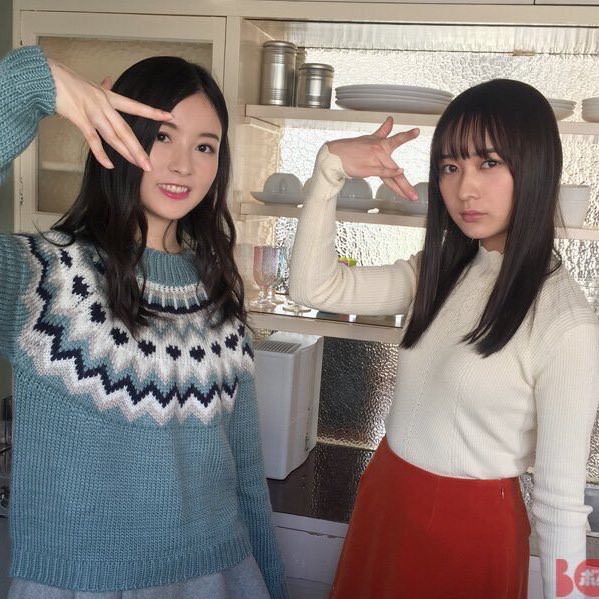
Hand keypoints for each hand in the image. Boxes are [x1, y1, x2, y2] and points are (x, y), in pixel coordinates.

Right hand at [47, 58, 172, 170]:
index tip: (169, 116)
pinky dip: (101, 153)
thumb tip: (109, 80)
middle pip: (126, 130)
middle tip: (150, 163)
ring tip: (139, 165)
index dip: (152, 111)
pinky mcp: (79, 118)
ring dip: (127, 153)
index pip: (135, 105)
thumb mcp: (88, 84)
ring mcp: (93, 112)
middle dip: (138, 148)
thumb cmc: (65, 81)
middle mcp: (104, 104)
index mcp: (108, 96)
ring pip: (114, 136)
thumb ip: (102, 87)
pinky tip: (110, 165)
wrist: (45, 76)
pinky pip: (93, 139)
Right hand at [327, 117, 419, 199]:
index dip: (407, 135)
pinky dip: (392, 173)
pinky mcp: (368, 168)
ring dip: (402, 188)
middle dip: (407, 184)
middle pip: (397, 171)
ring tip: (410, 195)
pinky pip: (382, 172)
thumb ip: (382, 131)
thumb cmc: (350, 148)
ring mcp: (375, 160)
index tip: (417, 131)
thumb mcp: (369, 137)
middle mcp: (380, 152)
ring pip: (392, 176)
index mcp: (380, 144)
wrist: (335, 155)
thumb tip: (390, 120)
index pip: (397, 139)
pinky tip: (400, 173)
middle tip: (414, 193)